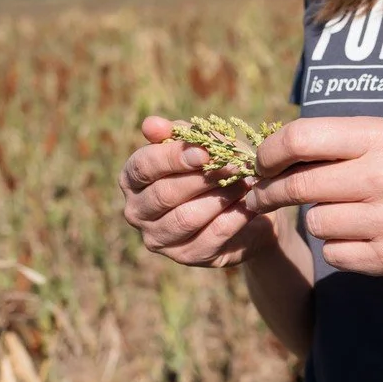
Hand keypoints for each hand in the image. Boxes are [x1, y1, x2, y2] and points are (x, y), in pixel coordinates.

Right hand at [119, 116, 279, 267]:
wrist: (243, 205)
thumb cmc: (213, 167)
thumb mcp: (199, 145)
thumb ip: (177, 134)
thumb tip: (151, 125)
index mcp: (132, 179)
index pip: (143, 167)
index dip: (173, 158)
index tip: (205, 152)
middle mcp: (136, 211)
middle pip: (164, 194)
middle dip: (202, 179)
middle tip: (236, 166)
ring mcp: (158, 238)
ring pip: (186, 218)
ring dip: (220, 197)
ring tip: (245, 182)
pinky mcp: (185, 256)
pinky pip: (211, 236)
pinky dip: (234, 217)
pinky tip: (250, 204)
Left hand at [245, 117, 382, 276]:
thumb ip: (335, 142)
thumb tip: (268, 152)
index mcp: (380, 137)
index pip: (301, 139)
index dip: (269, 153)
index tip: (260, 164)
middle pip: (298, 186)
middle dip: (269, 193)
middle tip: (261, 196)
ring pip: (315, 223)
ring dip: (316, 219)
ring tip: (341, 212)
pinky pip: (333, 253)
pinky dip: (336, 246)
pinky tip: (359, 235)